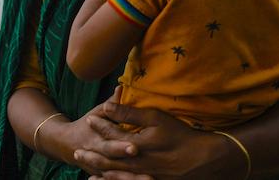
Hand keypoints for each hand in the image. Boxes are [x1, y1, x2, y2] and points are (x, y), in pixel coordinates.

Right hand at [42, 89, 138, 174]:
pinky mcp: (102, 176)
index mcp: (95, 141)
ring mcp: (99, 170)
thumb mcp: (96, 113)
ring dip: (131, 179)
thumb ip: (110, 104)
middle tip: (143, 165)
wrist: (65, 144)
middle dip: (128, 166)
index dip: (121, 147)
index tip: (135, 147)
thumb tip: (121, 87)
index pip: (109, 144)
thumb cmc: (86, 125)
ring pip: (115, 177)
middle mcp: (96, 158)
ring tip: (149, 179)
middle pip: (113, 163)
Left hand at [75, 100, 246, 179]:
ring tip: (85, 166)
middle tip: (76, 151)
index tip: (89, 119)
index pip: (110, 135)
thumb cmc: (180, 136)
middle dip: (91, 153)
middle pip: (106, 158)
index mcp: (133, 144)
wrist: (202, 159)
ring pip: (113, 174)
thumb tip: (107, 106)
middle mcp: (133, 162)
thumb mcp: (155, 118)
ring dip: (98, 169)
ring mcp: (141, 175)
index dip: (99, 126)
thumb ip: (129, 113)